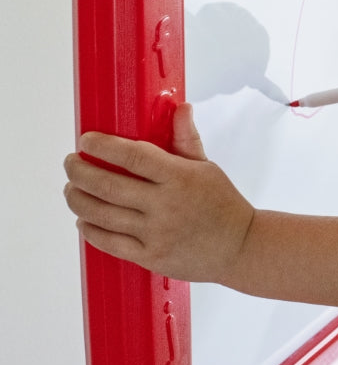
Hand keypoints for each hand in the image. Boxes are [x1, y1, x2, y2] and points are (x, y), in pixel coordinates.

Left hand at [63, 104, 253, 283]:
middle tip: (71, 163)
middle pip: (108, 186)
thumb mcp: (207, 167)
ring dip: (78, 200)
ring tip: (71, 189)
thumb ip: (187, 138)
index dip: (104, 146)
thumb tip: (181, 107)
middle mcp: (165, 204)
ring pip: (102, 215)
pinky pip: (110, 243)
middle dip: (80, 172)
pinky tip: (84, 219)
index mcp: (180, 177)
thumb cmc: (223, 204)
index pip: (133, 156)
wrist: (240, 246)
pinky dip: (90, 230)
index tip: (86, 140)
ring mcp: (156, 233)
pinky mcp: (151, 257)